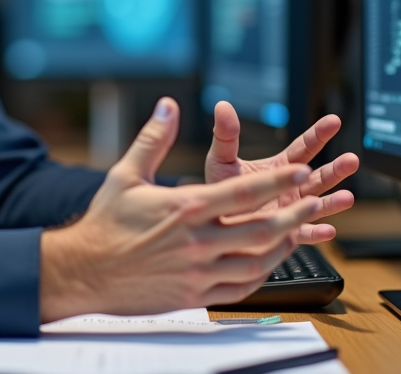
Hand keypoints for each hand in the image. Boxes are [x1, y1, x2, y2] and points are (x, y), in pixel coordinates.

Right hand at [40, 98, 321, 321]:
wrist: (86, 270)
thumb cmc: (105, 223)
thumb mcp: (127, 174)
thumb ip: (154, 139)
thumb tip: (168, 106)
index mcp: (186, 208)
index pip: (244, 192)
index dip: (278, 181)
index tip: (301, 169)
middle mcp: (197, 241)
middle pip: (261, 230)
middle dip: (294, 214)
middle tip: (314, 201)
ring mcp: (198, 271)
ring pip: (257, 262)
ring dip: (283, 246)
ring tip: (298, 231)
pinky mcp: (195, 294)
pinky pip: (241, 288)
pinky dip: (261, 274)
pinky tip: (267, 263)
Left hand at [205, 100, 358, 243]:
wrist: (211, 221)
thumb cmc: (218, 189)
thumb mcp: (221, 159)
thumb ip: (226, 135)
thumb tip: (222, 106)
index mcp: (280, 168)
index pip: (304, 147)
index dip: (319, 134)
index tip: (334, 120)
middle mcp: (291, 188)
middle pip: (318, 177)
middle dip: (336, 169)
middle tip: (352, 160)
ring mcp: (291, 211)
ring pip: (317, 205)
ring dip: (333, 202)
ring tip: (348, 197)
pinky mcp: (284, 233)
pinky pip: (303, 234)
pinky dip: (316, 234)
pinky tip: (328, 230)